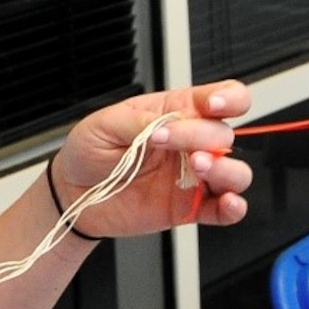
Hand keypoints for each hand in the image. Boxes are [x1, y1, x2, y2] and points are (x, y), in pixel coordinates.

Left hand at [50, 81, 252, 240]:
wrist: (73, 193)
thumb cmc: (89, 151)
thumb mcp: (105, 124)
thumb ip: (141, 122)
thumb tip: (168, 125)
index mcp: (176, 113)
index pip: (222, 98)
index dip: (229, 98)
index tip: (214, 105)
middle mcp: (191, 144)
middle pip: (225, 135)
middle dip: (203, 137)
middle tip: (166, 142)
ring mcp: (193, 177)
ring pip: (236, 172)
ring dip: (225, 169)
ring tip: (197, 167)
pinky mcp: (190, 208)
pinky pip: (224, 210)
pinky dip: (234, 207)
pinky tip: (227, 203)